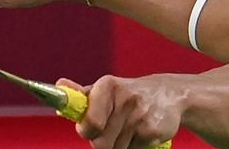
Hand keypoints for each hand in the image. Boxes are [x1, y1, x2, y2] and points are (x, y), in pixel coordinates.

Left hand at [58, 75, 182, 148]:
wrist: (170, 94)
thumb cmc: (129, 94)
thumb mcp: (107, 89)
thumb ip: (82, 95)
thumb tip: (58, 86)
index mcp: (108, 86)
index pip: (90, 122)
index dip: (86, 130)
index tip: (90, 129)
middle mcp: (124, 99)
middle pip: (100, 143)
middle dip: (103, 142)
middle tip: (110, 132)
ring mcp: (140, 117)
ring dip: (118, 146)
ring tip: (127, 131)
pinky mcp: (154, 132)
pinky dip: (134, 148)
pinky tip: (140, 134)